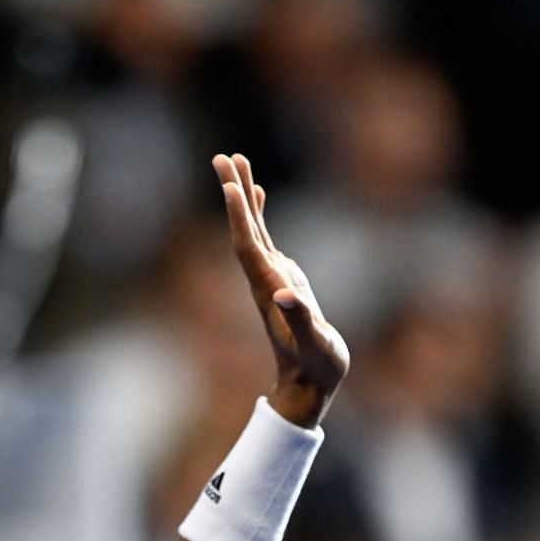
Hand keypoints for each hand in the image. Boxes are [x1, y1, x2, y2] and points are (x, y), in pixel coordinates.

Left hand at [213, 153, 349, 426]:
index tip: (232, 183)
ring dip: (243, 195)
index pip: (248, 246)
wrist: (308, 384)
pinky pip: (265, 238)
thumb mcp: (316, 346)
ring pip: (253, 228)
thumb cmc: (316, 367)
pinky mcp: (282, 278)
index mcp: (269, 289)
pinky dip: (258, 213)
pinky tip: (254, 194)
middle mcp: (264, 279)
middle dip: (234, 192)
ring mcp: (272, 276)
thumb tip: (286, 295)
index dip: (239, 215)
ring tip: (236, 161)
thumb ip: (302, 320)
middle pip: (244, 228)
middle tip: (223, 157)